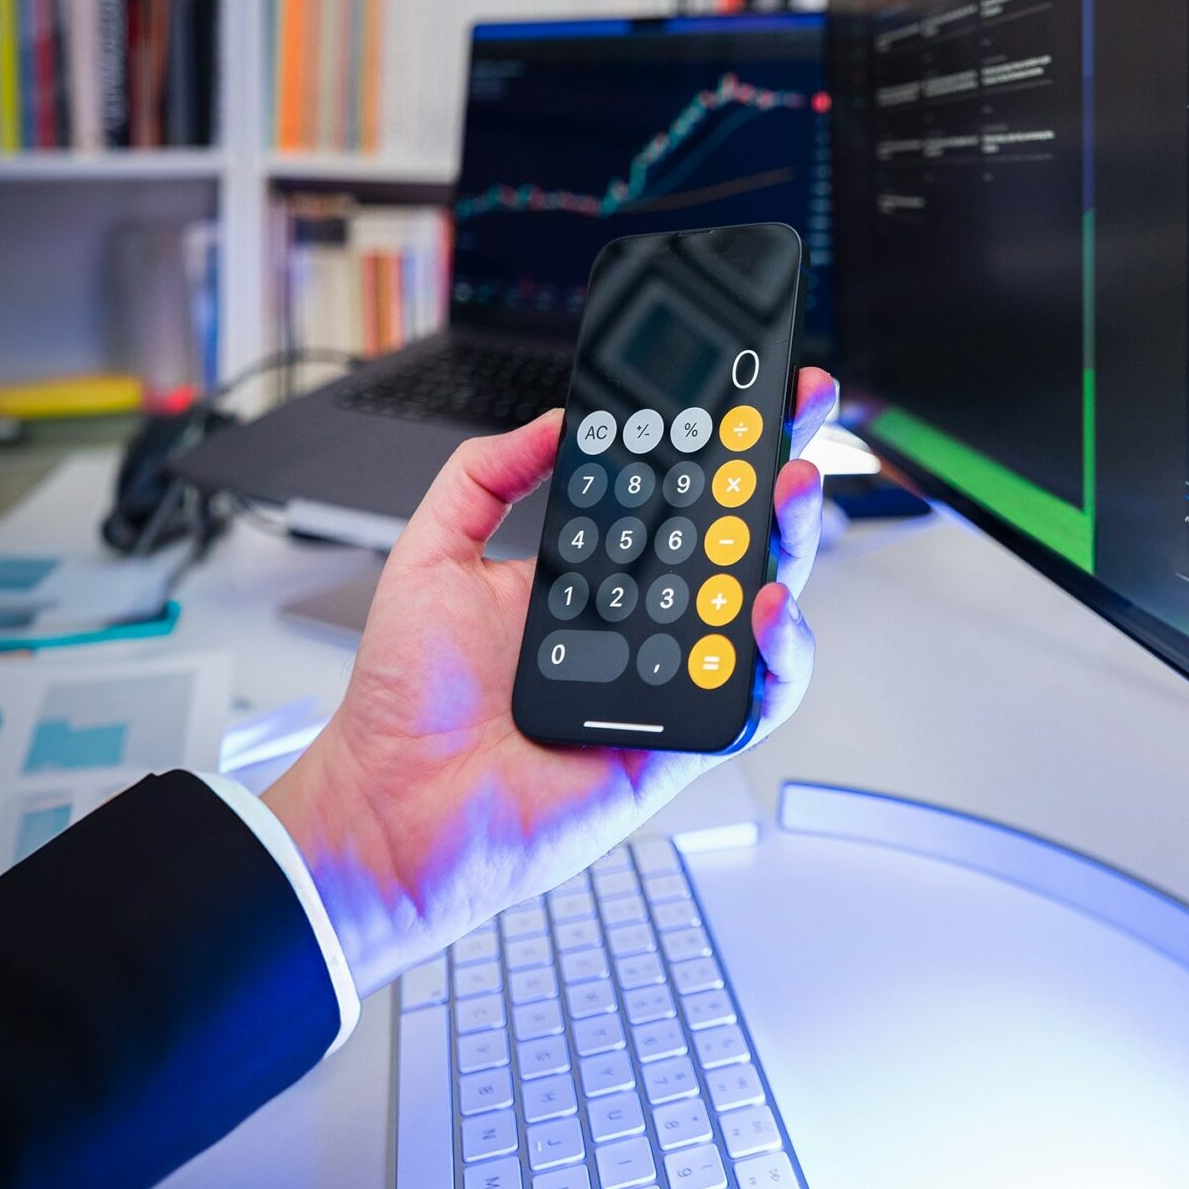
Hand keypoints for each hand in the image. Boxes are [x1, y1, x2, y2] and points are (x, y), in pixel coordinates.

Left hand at [264, 369, 839, 993]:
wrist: (391, 802)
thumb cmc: (408, 699)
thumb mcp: (433, 555)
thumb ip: (486, 475)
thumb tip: (556, 420)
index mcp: (596, 574)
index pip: (676, 496)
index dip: (721, 445)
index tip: (752, 386)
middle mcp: (644, 622)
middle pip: (738, 538)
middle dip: (781, 471)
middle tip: (797, 418)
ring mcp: (671, 678)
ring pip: (765, 605)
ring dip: (793, 543)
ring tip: (791, 493)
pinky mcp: (684, 740)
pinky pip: (758, 697)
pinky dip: (780, 654)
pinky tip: (767, 608)